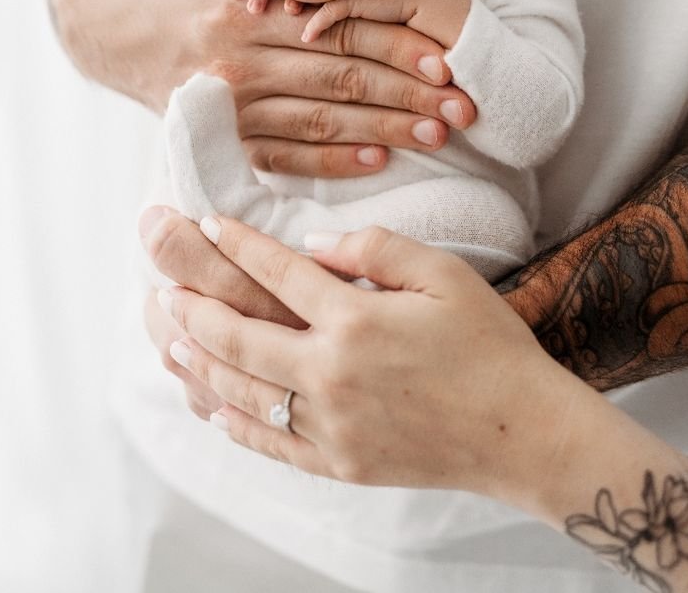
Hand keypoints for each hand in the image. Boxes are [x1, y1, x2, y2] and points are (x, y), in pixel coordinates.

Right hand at [52, 0, 475, 176]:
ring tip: (441, 136)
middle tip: (466, 107)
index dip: (399, 45)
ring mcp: (230, 105)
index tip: (449, 58)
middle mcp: (241, 62)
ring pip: (323, 123)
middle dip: (410, 95)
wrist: (96, 21)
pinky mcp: (219, 134)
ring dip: (386, 131)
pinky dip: (333, 162)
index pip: (341, 30)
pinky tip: (379, 161)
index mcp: (247, 11)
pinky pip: (284, 156)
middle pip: (343, 80)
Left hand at [142, 211, 572, 495]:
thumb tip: (316, 245)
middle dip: (195, 308)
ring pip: (244, 392)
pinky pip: (273, 443)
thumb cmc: (490, 345)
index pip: (279, 273)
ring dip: (202, 364)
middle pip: (240, 337)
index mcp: (356, 320)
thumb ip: (376, 248)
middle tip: (163, 289)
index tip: (211, 224)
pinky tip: (216, 409)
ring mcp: (332, 425)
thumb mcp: (443, 274)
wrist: (523, 433)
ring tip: (172, 342)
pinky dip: (237, 424)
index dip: (240, 244)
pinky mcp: (341, 463)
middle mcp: (331, 374)